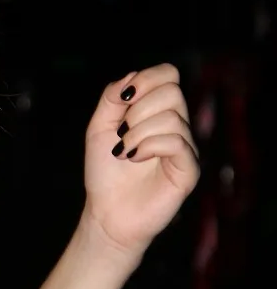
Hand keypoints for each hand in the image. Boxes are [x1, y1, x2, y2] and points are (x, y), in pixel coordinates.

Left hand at [81, 64, 199, 256]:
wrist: (107, 214)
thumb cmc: (105, 173)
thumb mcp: (99, 128)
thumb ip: (111, 98)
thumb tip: (132, 77)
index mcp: (158, 112)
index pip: (168, 75)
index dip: (146, 79)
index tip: (122, 100)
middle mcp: (177, 125)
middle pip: (172, 91)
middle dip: (138, 110)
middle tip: (121, 133)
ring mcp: (185, 148)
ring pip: (172, 117)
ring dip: (138, 133)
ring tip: (123, 152)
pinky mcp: (189, 170)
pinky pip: (177, 142)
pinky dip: (149, 145)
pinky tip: (134, 158)